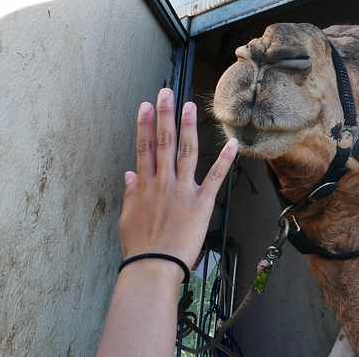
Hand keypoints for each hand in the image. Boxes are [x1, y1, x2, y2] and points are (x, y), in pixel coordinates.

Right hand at [117, 88, 237, 270]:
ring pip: (186, 152)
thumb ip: (130, 194)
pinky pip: (216, 177)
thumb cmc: (139, 247)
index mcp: (144, 186)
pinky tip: (232, 143)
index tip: (144, 105)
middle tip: (166, 93)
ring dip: (188, 127)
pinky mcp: (201, 203)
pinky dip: (225, 160)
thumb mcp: (127, 218)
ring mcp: (182, 190)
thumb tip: (128, 174)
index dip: (143, 125)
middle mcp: (162, 182)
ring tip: (189, 106)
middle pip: (163, 143)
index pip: (143, 148)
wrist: (153, 265)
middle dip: (164, 116)